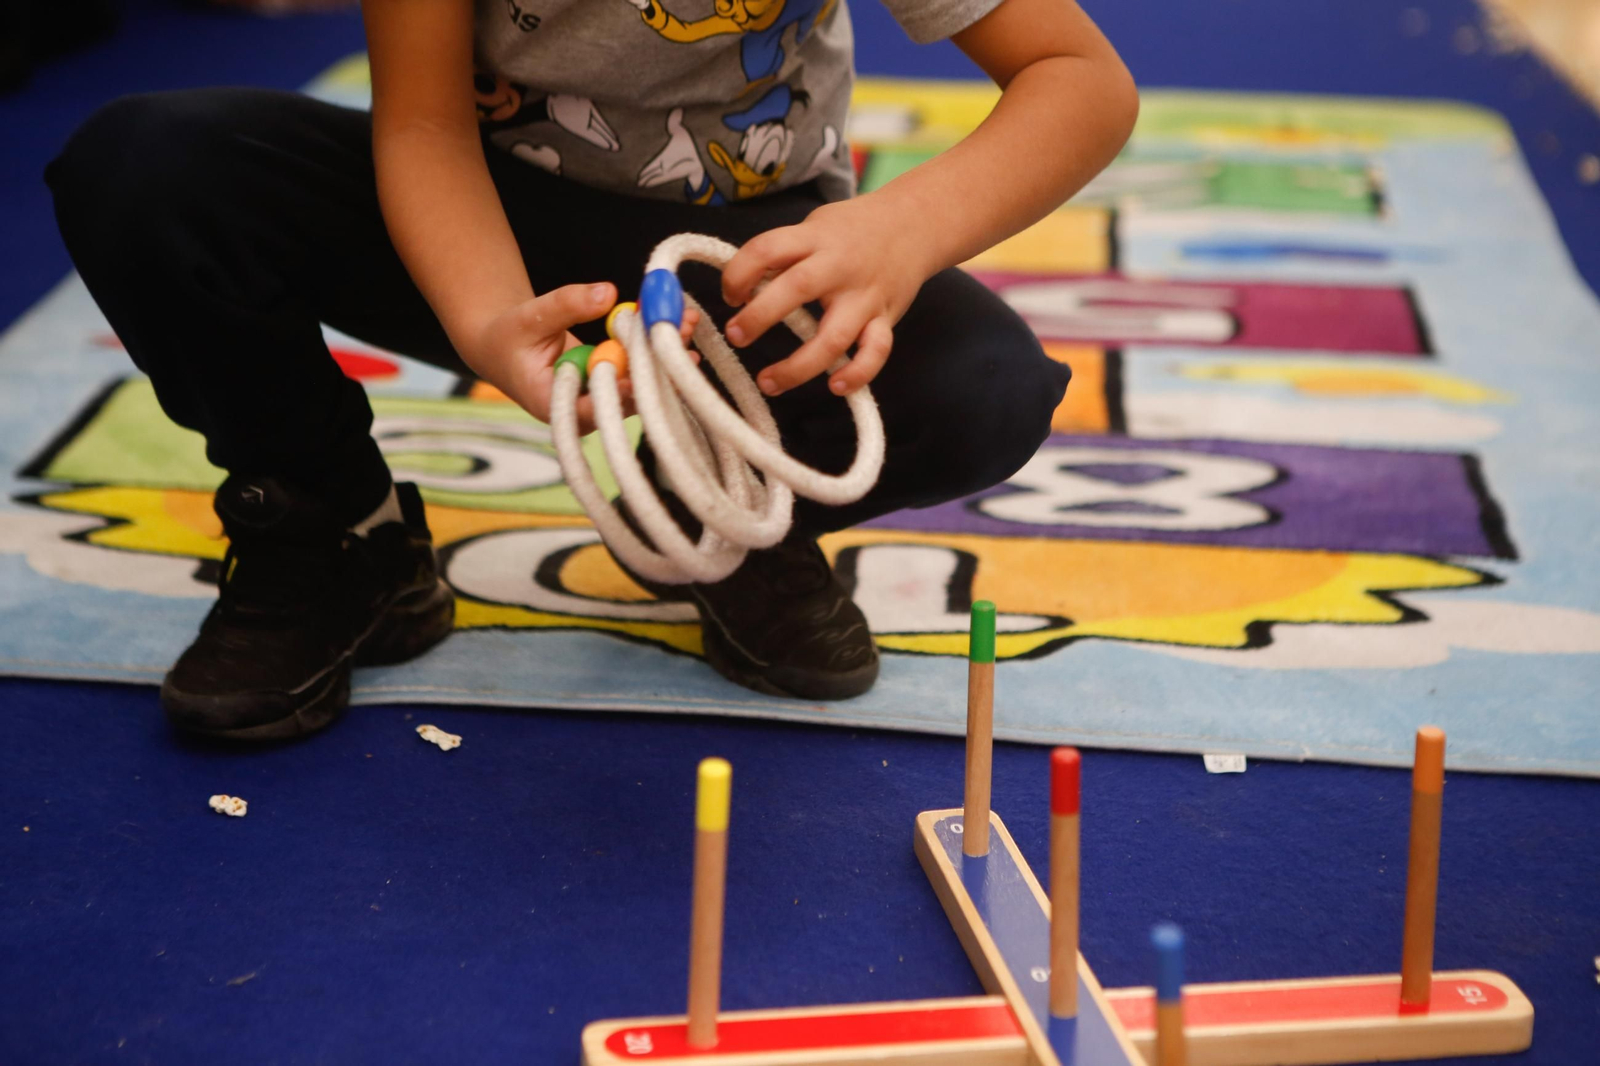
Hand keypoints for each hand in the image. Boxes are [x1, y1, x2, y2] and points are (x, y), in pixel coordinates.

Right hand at [471, 284, 697, 433]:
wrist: (505, 348)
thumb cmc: (510, 337)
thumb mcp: (530, 317)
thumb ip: (565, 305)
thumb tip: (608, 293)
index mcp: (554, 406)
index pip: (592, 409)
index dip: (619, 392)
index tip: (642, 373)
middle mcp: (585, 412)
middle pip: (627, 394)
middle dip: (655, 364)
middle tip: (682, 333)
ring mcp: (602, 401)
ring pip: (640, 381)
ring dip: (664, 352)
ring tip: (688, 321)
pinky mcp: (614, 385)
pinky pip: (639, 368)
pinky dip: (657, 346)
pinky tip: (680, 325)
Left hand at [719, 197, 930, 396]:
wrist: (916, 223)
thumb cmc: (854, 229)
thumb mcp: (815, 226)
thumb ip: (785, 254)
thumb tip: (744, 286)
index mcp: (815, 238)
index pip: (767, 249)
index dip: (739, 273)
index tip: (730, 295)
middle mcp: (839, 266)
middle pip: (797, 289)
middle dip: (760, 316)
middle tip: (736, 335)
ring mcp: (865, 295)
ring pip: (834, 335)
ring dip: (799, 365)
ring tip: (769, 383)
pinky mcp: (886, 318)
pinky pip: (876, 351)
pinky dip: (858, 372)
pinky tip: (835, 386)